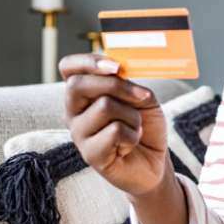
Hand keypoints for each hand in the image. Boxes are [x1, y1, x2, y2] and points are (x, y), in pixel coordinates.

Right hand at [60, 53, 170, 196]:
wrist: (154, 161)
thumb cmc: (145, 126)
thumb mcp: (142, 98)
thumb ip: (129, 83)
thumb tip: (119, 71)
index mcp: (83, 94)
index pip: (69, 67)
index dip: (88, 61)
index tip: (116, 66)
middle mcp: (74, 112)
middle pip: (78, 84)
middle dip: (116, 85)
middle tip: (142, 97)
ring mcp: (78, 133)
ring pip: (104, 106)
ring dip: (133, 116)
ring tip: (135, 129)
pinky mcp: (89, 154)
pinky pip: (115, 131)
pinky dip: (133, 135)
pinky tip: (129, 145)